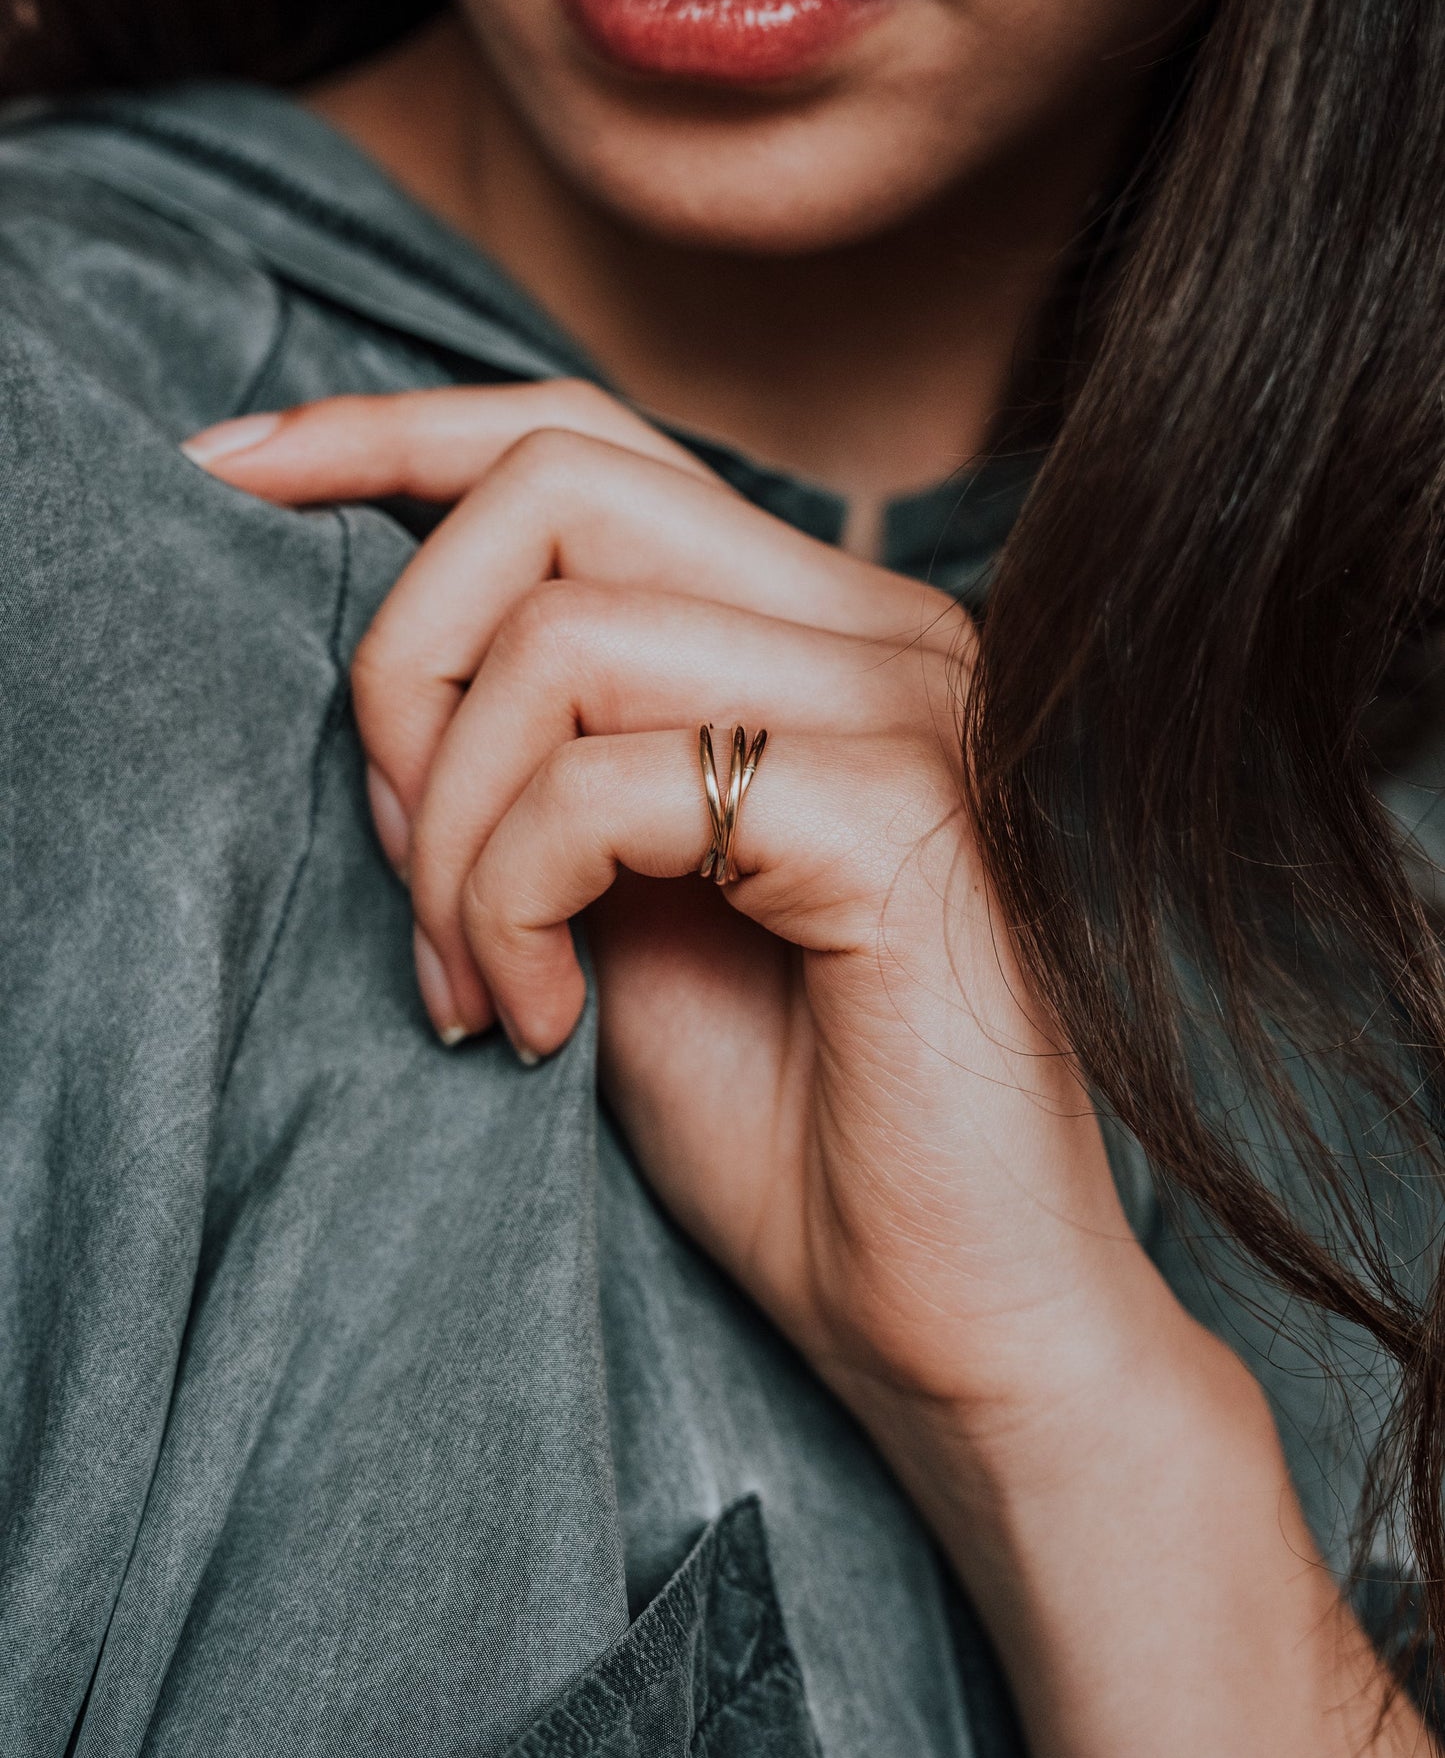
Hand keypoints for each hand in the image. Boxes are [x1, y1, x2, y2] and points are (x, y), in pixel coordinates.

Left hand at [186, 384, 1177, 1451]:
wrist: (957, 1324)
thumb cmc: (791, 1132)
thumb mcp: (613, 907)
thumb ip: (532, 763)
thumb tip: (379, 682)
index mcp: (820, 633)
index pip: (588, 444)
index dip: (389, 433)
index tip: (229, 471)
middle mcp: (881, 631)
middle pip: (556, 488)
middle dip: (400, 661)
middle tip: (395, 861)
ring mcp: (909, 711)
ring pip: (562, 636)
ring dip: (449, 825)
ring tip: (467, 980)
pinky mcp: (902, 823)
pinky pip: (608, 784)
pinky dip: (510, 902)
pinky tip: (535, 1022)